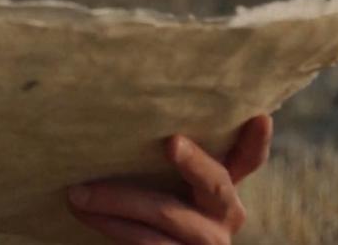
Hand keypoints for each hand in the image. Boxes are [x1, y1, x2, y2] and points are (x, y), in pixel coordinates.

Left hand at [65, 114, 272, 244]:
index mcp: (223, 188)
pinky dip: (110, 225)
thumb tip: (129, 106)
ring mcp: (205, 243)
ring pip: (166, 215)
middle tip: (172, 142)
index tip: (260, 116)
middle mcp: (224, 215)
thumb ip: (167, 156)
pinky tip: (83, 212)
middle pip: (214, 183)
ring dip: (117, 201)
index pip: (247, 159)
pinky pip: (145, 242)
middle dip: (194, 162)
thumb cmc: (146, 206)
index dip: (256, 140)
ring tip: (77, 192)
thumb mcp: (162, 181)